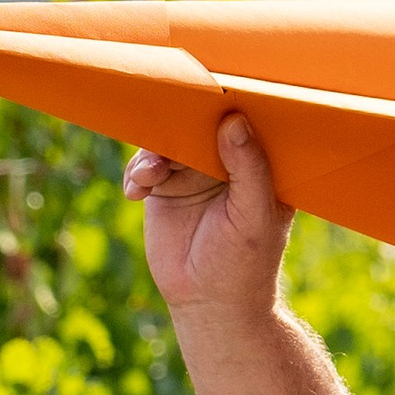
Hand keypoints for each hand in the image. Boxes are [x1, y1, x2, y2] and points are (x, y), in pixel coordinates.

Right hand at [124, 111, 292, 315]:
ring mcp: (192, 173)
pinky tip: (136, 192)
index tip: (209, 89)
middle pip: (198, 124)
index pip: (245, 121)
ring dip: (152, 155)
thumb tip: (234, 120)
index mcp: (258, 163)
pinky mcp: (164, 189)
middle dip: (177, 124)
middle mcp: (225, 162)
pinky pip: (143, 167)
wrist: (210, 305)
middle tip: (164, 127)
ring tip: (147, 177)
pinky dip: (136, 174)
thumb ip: (248, 167)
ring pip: (166, 143)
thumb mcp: (254, 214)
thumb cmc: (245, 263)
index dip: (228, 102)